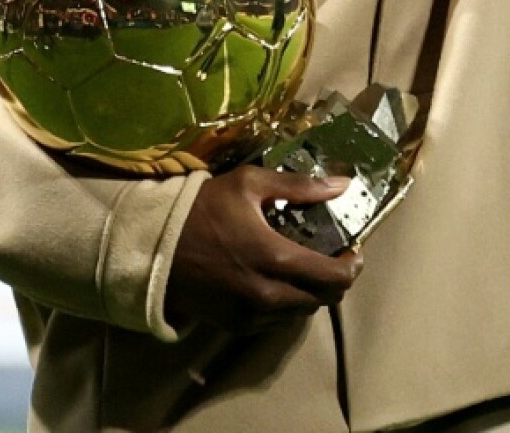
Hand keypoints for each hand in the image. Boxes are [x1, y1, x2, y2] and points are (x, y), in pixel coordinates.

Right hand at [166, 167, 363, 333]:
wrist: (156, 247)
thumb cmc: (205, 208)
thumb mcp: (251, 184)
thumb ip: (300, 186)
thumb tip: (343, 185)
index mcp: (276, 259)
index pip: (335, 278)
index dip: (353, 265)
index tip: (353, 247)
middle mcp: (269, 296)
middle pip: (323, 300)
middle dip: (336, 279)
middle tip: (334, 255)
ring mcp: (251, 316)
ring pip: (302, 313)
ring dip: (313, 293)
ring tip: (309, 266)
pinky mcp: (237, 326)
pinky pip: (278, 322)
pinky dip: (289, 304)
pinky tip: (282, 280)